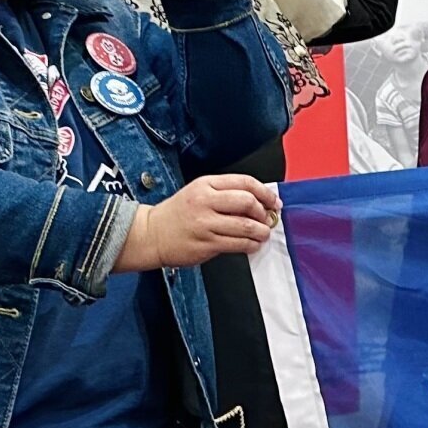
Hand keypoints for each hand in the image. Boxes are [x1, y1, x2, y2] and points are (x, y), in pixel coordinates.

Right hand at [114, 174, 281, 271]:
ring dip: (261, 231)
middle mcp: (205, 202)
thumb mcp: (199, 192)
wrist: (153, 234)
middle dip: (263, 212)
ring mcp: (205, 224)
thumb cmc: (179, 214)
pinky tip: (252, 244)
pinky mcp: (206, 244)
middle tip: (267, 219)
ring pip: (245, 225)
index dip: (265, 192)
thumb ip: (226, 193)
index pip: (244, 182)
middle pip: (247, 202)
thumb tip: (260, 201)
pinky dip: (250, 245)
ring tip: (263, 233)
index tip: (274, 202)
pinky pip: (237, 244)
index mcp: (206, 185)